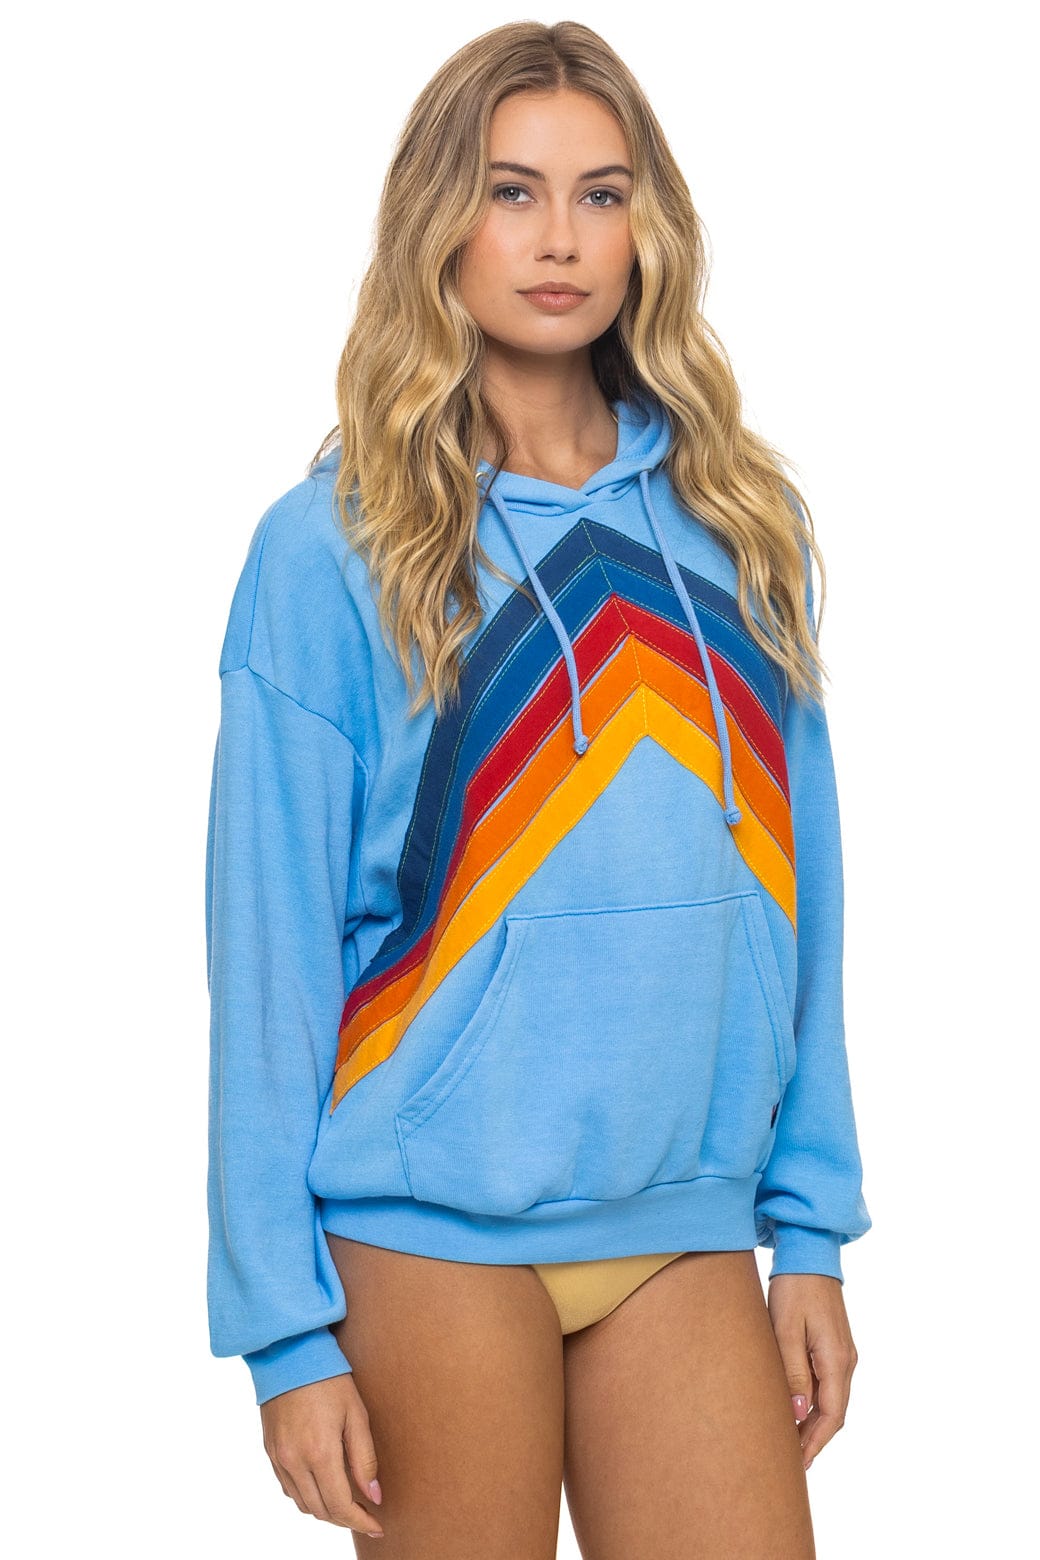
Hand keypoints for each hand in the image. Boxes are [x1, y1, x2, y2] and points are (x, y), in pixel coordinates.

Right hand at [260, 1372, 384, 1537]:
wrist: (290, 1353)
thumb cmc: (328, 1379)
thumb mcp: (356, 1414)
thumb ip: (365, 1459)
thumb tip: (374, 1495)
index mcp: (319, 1452)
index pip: (340, 1505)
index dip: (360, 1521)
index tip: (377, 1525)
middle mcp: (295, 1461)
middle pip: (321, 1510)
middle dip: (345, 1518)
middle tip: (366, 1515)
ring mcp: (279, 1458)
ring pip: (302, 1504)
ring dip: (325, 1510)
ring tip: (347, 1503)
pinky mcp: (270, 1451)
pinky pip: (288, 1488)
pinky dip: (306, 1496)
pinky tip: (322, 1486)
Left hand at [767, 1273, 858, 1470]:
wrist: (809, 1254)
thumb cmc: (795, 1289)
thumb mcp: (786, 1330)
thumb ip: (793, 1373)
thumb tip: (798, 1413)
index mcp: (837, 1360)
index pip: (832, 1415)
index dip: (816, 1442)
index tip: (799, 1463)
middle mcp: (846, 1360)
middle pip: (835, 1412)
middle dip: (815, 1438)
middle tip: (791, 1460)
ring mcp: (843, 1353)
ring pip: (832, 1399)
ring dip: (815, 1421)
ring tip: (790, 1440)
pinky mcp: (834, 1345)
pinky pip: (829, 1383)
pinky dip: (816, 1402)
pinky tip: (797, 1408)